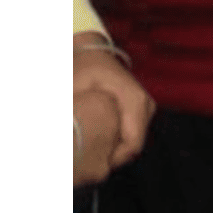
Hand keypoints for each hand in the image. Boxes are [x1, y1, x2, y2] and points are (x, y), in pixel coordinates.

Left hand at [74, 35, 154, 178]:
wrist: (91, 50)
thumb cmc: (82, 67)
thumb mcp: (72, 88)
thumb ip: (72, 115)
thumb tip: (66, 141)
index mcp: (134, 100)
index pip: (132, 146)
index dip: (110, 160)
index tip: (87, 161)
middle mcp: (146, 105)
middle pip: (132, 147)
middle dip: (108, 156)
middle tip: (84, 156)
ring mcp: (146, 108)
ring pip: (131, 143)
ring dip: (111, 150)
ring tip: (88, 146)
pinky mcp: (141, 110)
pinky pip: (130, 135)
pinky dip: (114, 141)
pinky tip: (96, 136)